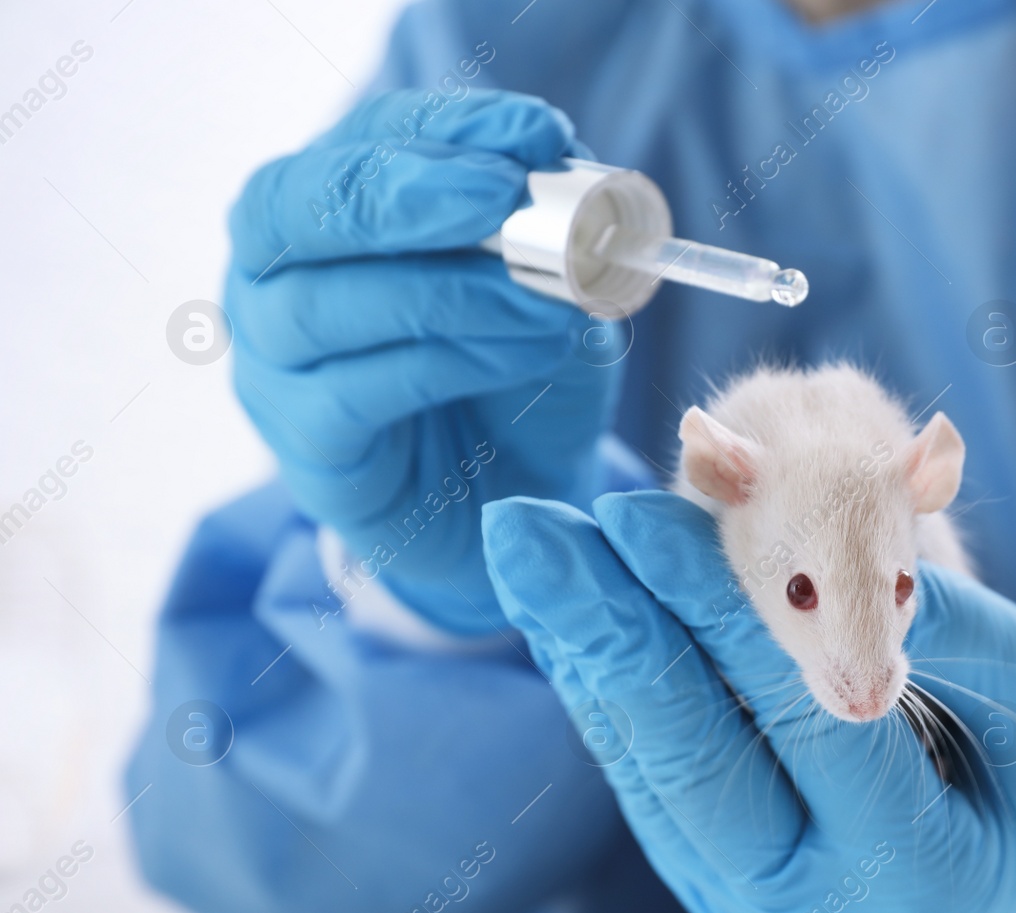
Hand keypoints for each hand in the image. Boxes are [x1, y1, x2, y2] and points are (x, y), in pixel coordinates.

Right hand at [226, 89, 628, 633]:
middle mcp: (269, 274)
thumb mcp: (551, 288)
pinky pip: (355, 392)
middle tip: (502, 196)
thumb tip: (566, 168)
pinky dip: (447, 362)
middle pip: (291, 206)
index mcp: (326, 208)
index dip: (448, 130)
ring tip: (543, 298)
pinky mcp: (304, 447)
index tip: (538, 133)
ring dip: (444, 289)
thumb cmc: (518, 376)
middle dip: (404, 192)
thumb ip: (550, 232)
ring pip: (318, 304)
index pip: (364, 140)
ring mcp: (271, 364)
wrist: (513, 500)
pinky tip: (523, 352)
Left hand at [482, 490, 1015, 912]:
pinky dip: (613, 699)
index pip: (796, 714)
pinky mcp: (721, 892)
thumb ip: (960, 628)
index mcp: (915, 874)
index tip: (632, 511)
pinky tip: (576, 624)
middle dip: (603, 630)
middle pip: (689, 758)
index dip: (709, 607)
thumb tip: (848, 532)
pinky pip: (655, 788)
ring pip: (652, 774)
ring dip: (585, 657)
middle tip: (526, 531)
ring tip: (535, 559)